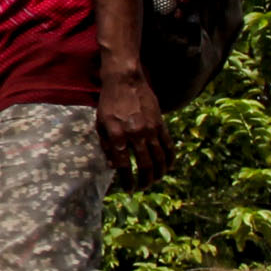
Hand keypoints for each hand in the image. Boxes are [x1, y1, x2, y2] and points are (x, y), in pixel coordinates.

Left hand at [97, 69, 170, 186]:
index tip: (127, 188)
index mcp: (117, 134)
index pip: (123, 165)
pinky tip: (168, 168)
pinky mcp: (160, 124)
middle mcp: (135, 134)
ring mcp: (150, 129)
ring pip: (159, 158)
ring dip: (158, 174)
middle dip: (144, 181)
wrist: (125, 81)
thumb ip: (106, 144)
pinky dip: (170, 159)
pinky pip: (168, 146)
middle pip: (144, 165)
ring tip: (153, 182)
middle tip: (142, 189)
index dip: (126, 180)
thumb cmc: (109, 103)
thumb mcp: (100, 123)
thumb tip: (113, 165)